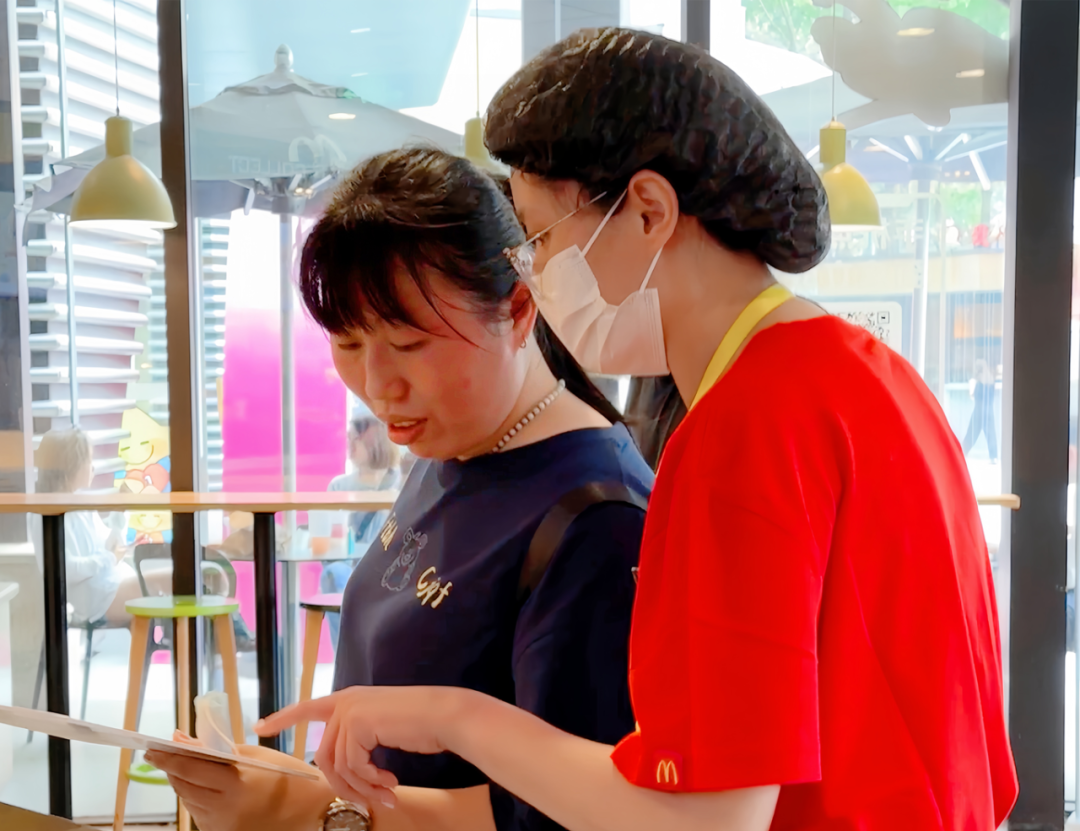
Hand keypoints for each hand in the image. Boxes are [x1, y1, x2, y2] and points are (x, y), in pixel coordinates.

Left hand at [145, 732, 336, 830]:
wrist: (314, 812)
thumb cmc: (291, 778)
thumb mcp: (256, 756)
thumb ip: (218, 750)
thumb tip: (183, 741)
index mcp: (236, 785)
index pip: (191, 768)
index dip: (169, 757)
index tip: (152, 747)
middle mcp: (225, 810)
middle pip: (185, 786)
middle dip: (171, 768)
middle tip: (158, 753)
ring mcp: (223, 827)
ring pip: (189, 801)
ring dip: (181, 782)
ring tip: (176, 765)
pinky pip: (199, 813)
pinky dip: (194, 797)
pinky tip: (195, 784)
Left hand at [256, 686, 469, 808]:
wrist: (445, 716)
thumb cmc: (421, 724)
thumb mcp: (381, 731)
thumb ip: (357, 741)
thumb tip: (338, 773)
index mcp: (349, 699)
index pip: (308, 708)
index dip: (283, 718)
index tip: (259, 727)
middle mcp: (345, 701)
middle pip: (324, 756)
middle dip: (346, 786)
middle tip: (373, 801)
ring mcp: (350, 711)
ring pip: (338, 766)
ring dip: (362, 788)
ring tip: (387, 794)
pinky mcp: (357, 722)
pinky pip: (352, 766)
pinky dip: (370, 782)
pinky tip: (391, 783)